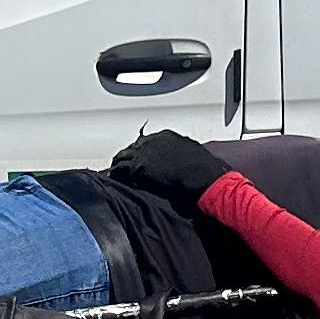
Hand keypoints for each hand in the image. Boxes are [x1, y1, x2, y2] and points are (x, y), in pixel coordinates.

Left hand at [110, 127, 231, 206]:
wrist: (204, 178)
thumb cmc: (205, 169)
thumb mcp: (194, 154)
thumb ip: (183, 154)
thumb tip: (182, 162)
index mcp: (167, 137)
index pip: (146, 142)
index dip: (140, 152)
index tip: (137, 159)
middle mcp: (153, 141)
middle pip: (132, 147)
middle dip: (127, 157)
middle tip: (121, 168)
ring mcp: (145, 153)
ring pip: (123, 156)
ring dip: (118, 165)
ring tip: (114, 175)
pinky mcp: (139, 167)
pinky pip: (120, 169)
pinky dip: (116, 175)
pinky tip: (113, 181)